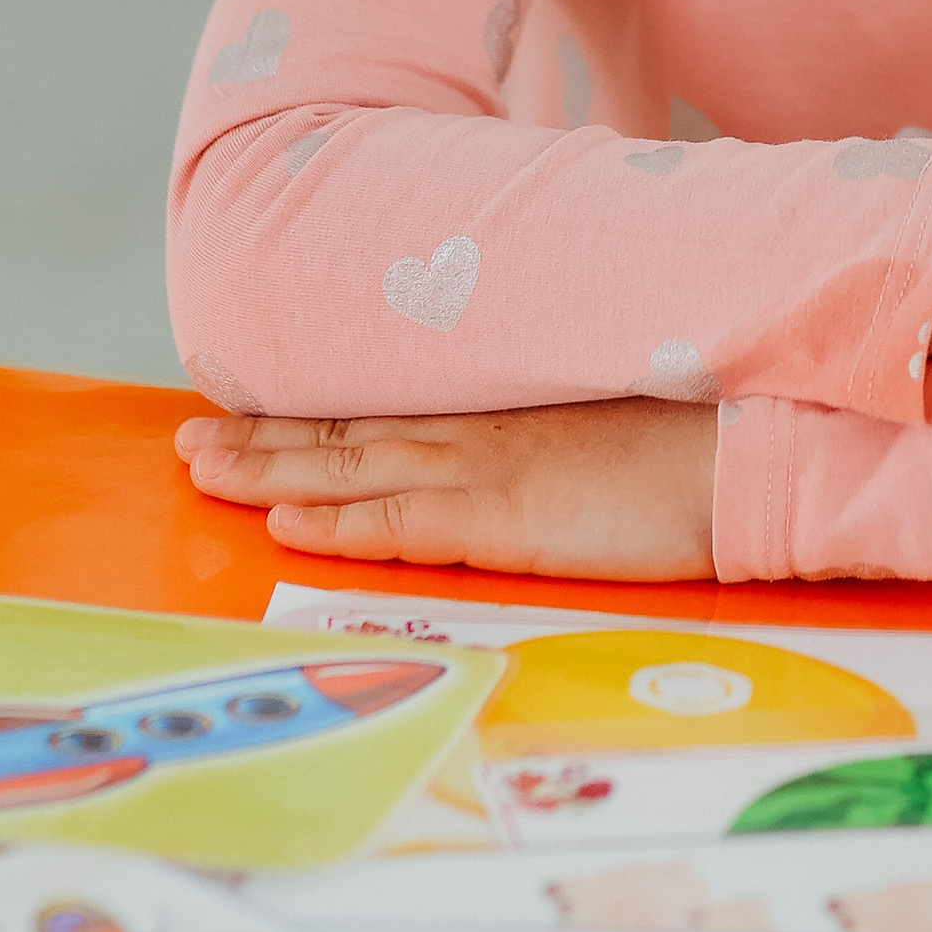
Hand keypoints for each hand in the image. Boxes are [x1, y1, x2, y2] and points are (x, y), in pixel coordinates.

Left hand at [174, 400, 718, 579]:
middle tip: (184, 439)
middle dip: (259, 437)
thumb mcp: (607, 422)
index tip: (246, 409)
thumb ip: (551, 432)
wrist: (746, 448)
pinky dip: (337, 521)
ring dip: (266, 468)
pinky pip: (399, 523)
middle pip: (346, 433)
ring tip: (199, 468)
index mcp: (503, 410)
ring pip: (350, 469)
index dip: (310, 414)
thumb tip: (533, 451)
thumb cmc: (698, 436)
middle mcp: (479, 431)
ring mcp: (486, 470)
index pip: (385, 413)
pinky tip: (284, 520)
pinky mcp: (504, 518)